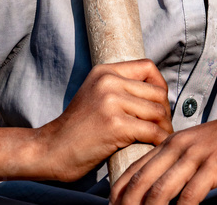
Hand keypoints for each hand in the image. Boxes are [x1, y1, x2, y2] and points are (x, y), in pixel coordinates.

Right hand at [0, 59, 171, 183]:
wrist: (51, 149)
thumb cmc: (77, 129)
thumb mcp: (96, 95)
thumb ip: (121, 88)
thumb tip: (159, 94)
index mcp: (104, 71)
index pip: (148, 67)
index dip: (160, 85)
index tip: (160, 104)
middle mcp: (108, 82)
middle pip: (157, 92)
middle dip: (165, 112)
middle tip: (162, 127)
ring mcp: (111, 102)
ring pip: (157, 112)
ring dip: (164, 128)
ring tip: (160, 138)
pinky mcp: (115, 125)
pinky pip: (152, 131)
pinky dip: (159, 141)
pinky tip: (154, 147)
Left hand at [109, 105, 216, 204]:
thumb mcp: (201, 145)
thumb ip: (181, 160)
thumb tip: (164, 184)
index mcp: (172, 141)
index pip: (135, 169)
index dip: (119, 193)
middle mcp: (179, 146)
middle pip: (141, 182)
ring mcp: (196, 156)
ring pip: (159, 192)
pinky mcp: (214, 166)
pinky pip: (189, 196)